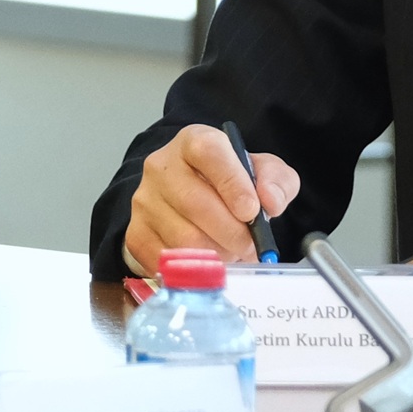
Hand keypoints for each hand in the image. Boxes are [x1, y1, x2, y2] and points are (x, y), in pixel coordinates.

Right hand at [124, 125, 300, 274]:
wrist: (194, 202)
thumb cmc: (231, 186)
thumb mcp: (262, 174)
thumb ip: (277, 181)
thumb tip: (270, 201)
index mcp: (194, 142)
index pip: (208, 152)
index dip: (232, 183)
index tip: (252, 211)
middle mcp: (161, 166)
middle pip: (195, 203)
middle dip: (232, 233)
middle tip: (251, 247)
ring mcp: (144, 200)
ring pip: (183, 238)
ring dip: (216, 255)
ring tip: (230, 252)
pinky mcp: (136, 232)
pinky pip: (166, 261)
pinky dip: (193, 269)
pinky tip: (207, 261)